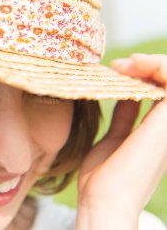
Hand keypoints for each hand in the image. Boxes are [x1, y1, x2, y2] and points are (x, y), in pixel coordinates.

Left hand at [75, 54, 166, 229]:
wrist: (102, 199)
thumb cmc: (103, 176)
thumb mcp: (114, 138)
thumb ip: (124, 118)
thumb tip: (125, 99)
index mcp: (157, 130)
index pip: (162, 91)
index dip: (142, 74)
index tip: (115, 69)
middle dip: (147, 66)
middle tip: (119, 65)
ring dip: (153, 65)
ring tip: (125, 64)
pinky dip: (159, 68)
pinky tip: (135, 67)